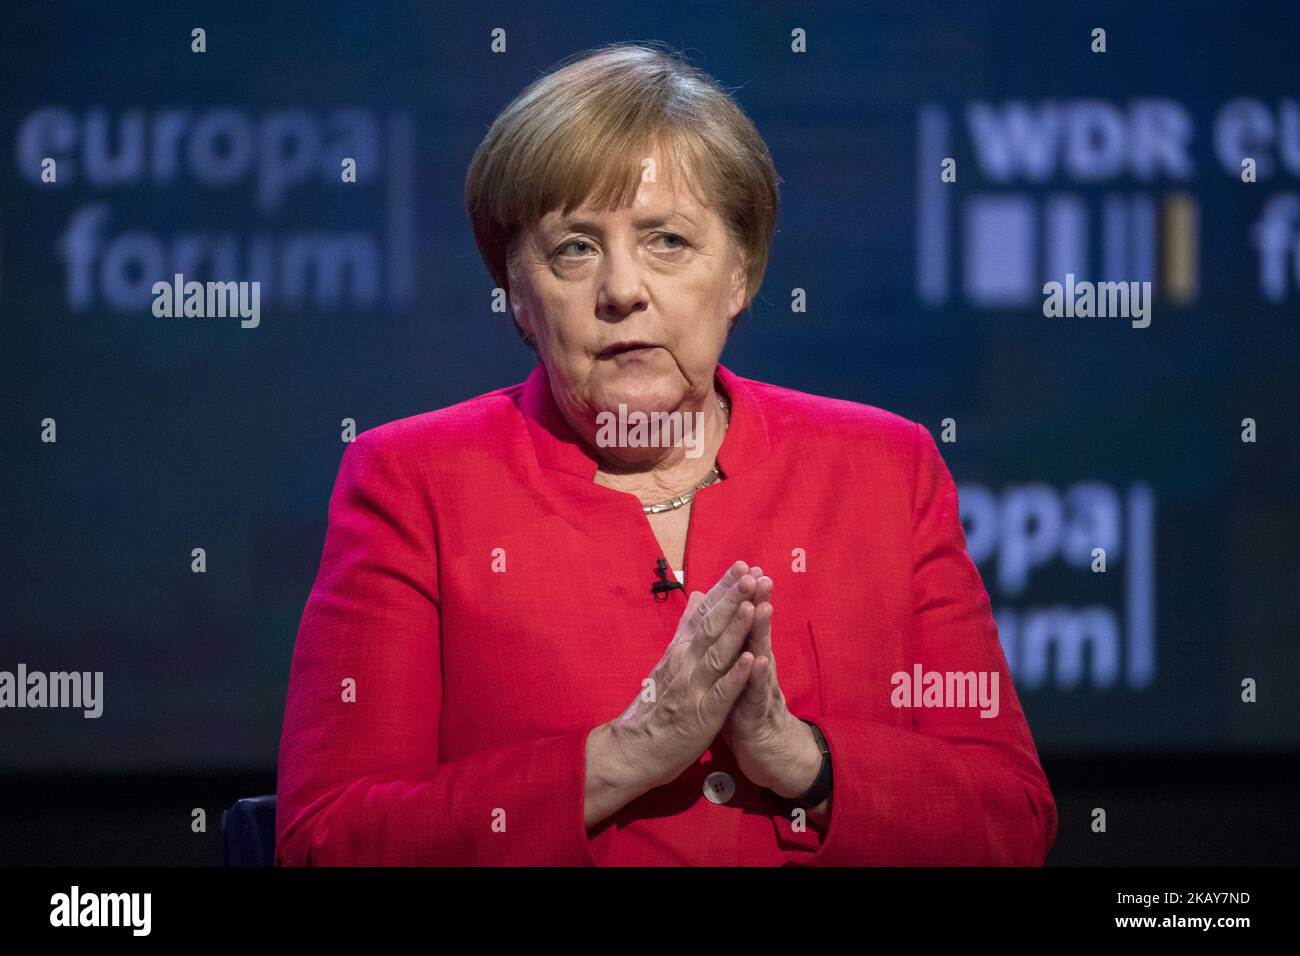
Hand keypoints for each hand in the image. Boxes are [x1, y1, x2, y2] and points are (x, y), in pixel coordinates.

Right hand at [606, 561, 759, 789]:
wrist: (632, 749)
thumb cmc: (655, 705)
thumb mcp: (669, 659)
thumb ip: (686, 627)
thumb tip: (698, 595)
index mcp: (680, 650)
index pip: (703, 612)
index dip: (724, 589)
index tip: (742, 566)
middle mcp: (685, 663)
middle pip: (711, 626)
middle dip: (732, 599)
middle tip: (751, 574)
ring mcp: (693, 688)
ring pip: (717, 653)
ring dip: (735, 629)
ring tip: (752, 605)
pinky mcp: (701, 716)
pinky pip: (721, 694)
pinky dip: (736, 677)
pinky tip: (751, 661)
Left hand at [720, 568, 823, 799]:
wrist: (768, 755)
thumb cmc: (746, 713)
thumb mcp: (735, 677)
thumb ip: (731, 648)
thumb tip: (724, 620)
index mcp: (743, 659)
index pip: (742, 623)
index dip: (741, 597)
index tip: (742, 566)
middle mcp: (756, 670)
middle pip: (755, 632)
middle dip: (756, 603)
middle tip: (760, 575)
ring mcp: (758, 691)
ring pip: (760, 658)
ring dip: (761, 632)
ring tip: (762, 606)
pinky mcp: (757, 716)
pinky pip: (757, 696)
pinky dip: (757, 678)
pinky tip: (759, 661)